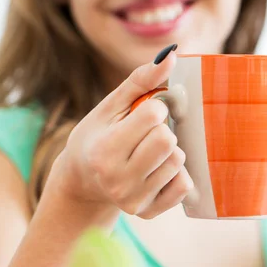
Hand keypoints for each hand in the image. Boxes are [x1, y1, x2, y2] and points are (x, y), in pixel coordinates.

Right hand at [48, 44, 192, 219]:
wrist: (83, 182)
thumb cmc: (97, 137)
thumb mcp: (110, 106)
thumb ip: (140, 80)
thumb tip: (171, 54)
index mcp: (104, 151)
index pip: (154, 115)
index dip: (153, 108)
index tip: (140, 115)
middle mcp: (118, 181)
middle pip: (168, 140)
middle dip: (161, 130)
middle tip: (144, 135)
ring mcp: (134, 200)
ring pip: (178, 161)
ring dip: (169, 151)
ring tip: (147, 153)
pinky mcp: (149, 212)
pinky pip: (184, 185)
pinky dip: (175, 173)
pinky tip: (156, 170)